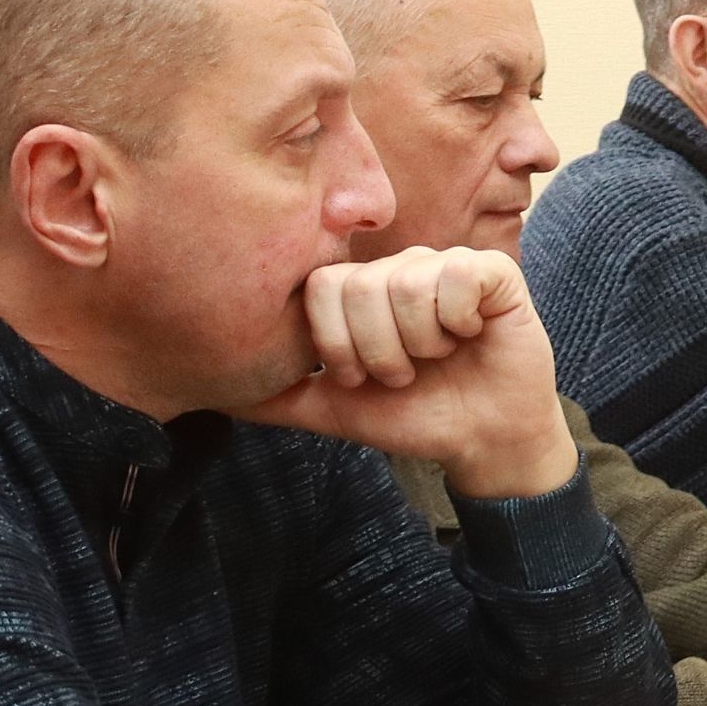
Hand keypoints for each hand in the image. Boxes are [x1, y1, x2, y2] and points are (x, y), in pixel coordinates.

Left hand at [238, 247, 576, 497]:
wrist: (483, 440)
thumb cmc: (415, 417)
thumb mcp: (337, 409)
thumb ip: (281, 395)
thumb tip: (213, 392)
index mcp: (361, 290)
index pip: (322, 287)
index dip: (338, 342)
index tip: (360, 376)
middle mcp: (400, 268)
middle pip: (361, 286)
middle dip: (380, 351)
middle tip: (404, 374)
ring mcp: (446, 266)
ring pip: (406, 285)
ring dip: (421, 344)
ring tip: (439, 358)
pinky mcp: (493, 272)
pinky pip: (456, 275)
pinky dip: (457, 320)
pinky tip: (471, 335)